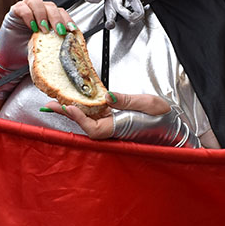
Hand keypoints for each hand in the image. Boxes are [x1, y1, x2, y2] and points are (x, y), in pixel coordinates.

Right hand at [0, 0, 72, 97]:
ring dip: (42, 14)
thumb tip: (74, 48)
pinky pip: (21, 7)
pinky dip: (28, 15)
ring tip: (43, 29)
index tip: (71, 30)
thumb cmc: (27, 54)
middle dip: (56, 18)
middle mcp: (38, 11)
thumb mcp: (46, 49)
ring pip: (36, 0)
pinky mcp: (13, 13)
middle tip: (58, 31)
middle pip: (50, 5)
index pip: (61, 12)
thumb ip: (57, 44)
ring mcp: (25, 9)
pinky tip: (32, 27)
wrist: (10, 61)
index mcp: (48, 18)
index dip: (67, 19)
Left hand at [51, 92, 197, 146]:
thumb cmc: (165, 119)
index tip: (68, 107)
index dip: (80, 118)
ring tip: (56, 101)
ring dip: (72, 110)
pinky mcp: (115, 120)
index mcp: (121, 127)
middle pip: (85, 123)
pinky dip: (84, 108)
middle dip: (67, 113)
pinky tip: (76, 101)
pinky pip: (96, 115)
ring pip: (88, 119)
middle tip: (50, 104)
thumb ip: (128, 100)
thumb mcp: (149, 104)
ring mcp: (113, 125)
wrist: (175, 127)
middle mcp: (114, 129)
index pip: (94, 127)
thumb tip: (107, 96)